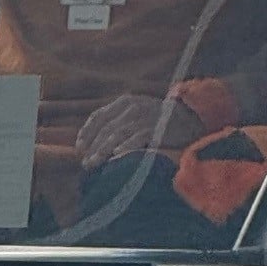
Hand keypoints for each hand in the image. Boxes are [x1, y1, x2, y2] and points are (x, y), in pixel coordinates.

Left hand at [76, 94, 204, 168]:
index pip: (98, 116)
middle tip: (85, 162)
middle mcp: (132, 107)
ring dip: (103, 150)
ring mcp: (144, 117)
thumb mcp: (137, 112)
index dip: (87, 132)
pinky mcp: (155, 128)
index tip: (79, 147)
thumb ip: (119, 121)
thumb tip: (96, 140)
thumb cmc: (157, 120)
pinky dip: (126, 146)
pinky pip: (137, 138)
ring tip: (94, 163)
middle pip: (106, 128)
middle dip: (93, 146)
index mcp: (125, 102)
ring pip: (117, 135)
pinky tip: (117, 155)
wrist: (187, 117)